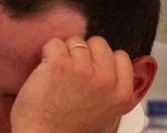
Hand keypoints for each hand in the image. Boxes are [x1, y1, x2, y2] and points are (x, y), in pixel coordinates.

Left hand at [10, 36, 134, 132]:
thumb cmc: (68, 128)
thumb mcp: (105, 112)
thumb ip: (111, 89)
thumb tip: (110, 67)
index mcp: (121, 93)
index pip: (121, 56)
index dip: (103, 58)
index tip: (92, 66)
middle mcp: (105, 79)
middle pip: (98, 43)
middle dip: (84, 52)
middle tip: (72, 71)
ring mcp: (83, 69)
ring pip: (75, 41)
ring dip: (64, 53)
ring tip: (58, 74)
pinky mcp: (59, 64)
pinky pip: (54, 43)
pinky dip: (47, 53)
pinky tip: (46, 71)